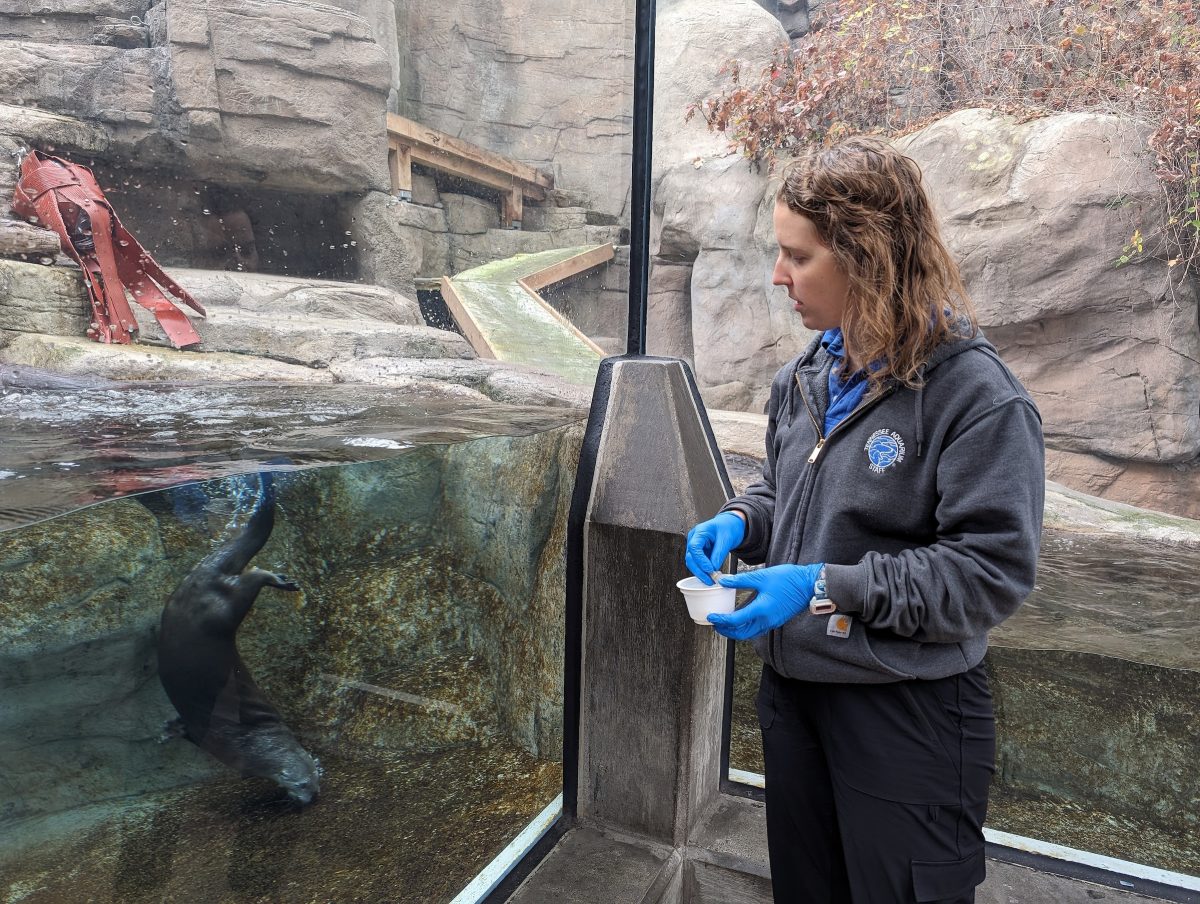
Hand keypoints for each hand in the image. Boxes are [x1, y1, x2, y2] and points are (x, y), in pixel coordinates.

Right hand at [686, 512, 745, 584]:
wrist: (731, 525)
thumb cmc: (728, 527)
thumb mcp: (726, 539)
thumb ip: (719, 554)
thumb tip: (713, 568)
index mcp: (700, 532)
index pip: (694, 547)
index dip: (700, 560)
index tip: (710, 569)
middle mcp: (694, 539)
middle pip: (690, 557)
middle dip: (699, 570)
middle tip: (710, 580)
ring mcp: (696, 546)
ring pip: (692, 562)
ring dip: (700, 572)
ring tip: (711, 580)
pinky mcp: (700, 552)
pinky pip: (698, 563)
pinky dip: (703, 571)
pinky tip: (710, 576)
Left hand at [708, 563, 823, 640]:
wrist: (809, 585)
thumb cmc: (789, 579)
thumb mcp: (762, 576)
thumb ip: (740, 580)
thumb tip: (723, 580)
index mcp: (761, 610)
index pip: (735, 621)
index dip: (721, 620)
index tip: (711, 617)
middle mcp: (766, 620)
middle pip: (741, 633)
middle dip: (726, 631)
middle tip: (715, 624)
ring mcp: (772, 622)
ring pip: (749, 633)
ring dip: (735, 631)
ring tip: (725, 623)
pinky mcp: (775, 620)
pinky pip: (757, 628)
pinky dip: (745, 627)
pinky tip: (740, 618)